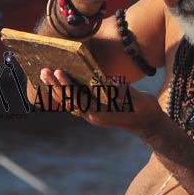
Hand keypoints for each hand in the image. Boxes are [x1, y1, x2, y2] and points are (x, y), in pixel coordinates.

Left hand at [38, 68, 165, 138]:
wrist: (149, 123)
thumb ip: (119, 90)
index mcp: (100, 113)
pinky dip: (66, 92)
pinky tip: (59, 82)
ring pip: (69, 102)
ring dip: (57, 88)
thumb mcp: (134, 97)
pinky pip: (75, 102)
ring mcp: (92, 114)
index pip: (78, 98)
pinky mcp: (94, 111)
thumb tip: (104, 82)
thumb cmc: (143, 108)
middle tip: (44, 71)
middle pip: (69, 100)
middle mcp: (92, 115)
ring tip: (46, 74)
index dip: (67, 85)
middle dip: (56, 85)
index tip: (58, 72)